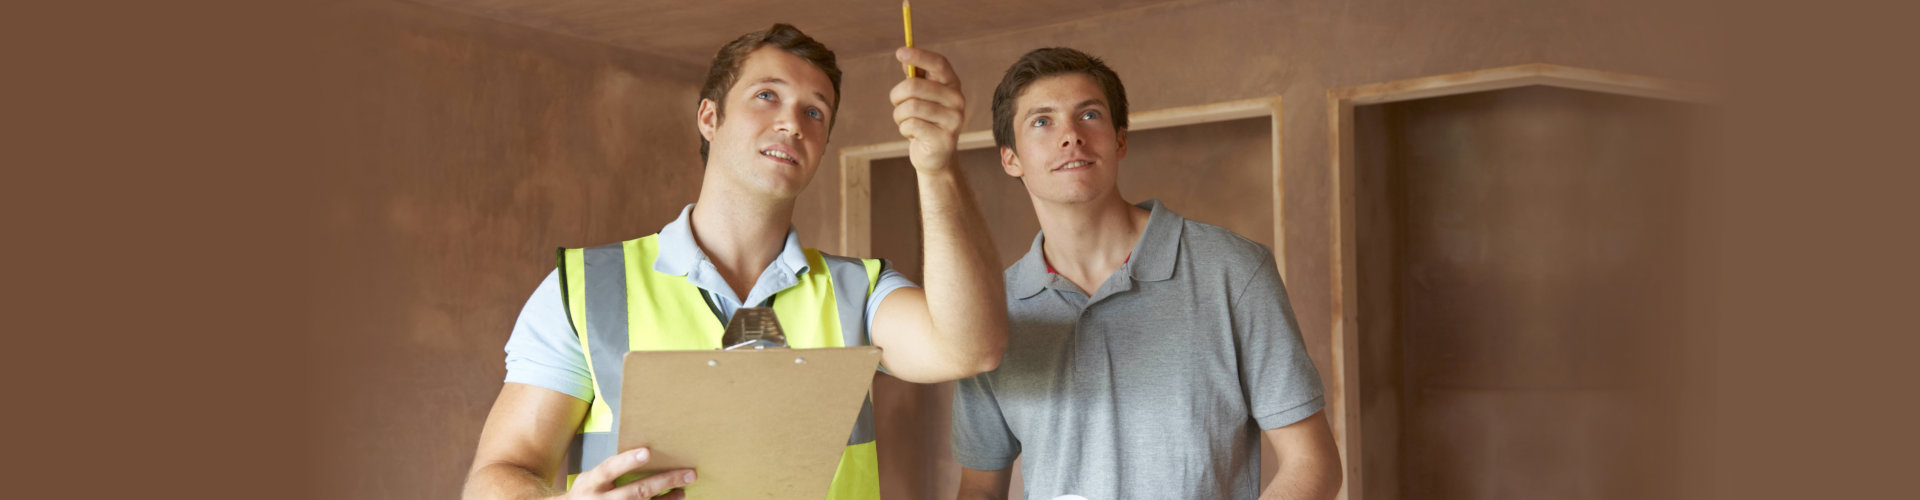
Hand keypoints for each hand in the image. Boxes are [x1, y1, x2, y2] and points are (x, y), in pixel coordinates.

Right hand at [563, 448, 694, 498]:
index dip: (627, 461)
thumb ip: (611, 470)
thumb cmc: (587, 492)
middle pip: (636, 492)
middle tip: (689, 474)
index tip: (646, 452)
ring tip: (682, 491)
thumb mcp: (590, 479)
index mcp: (592, 483)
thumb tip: (646, 453)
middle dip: (664, 482)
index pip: (610, 469)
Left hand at [890, 47, 965, 170]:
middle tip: (897, 104)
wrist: (935, 157)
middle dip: (897, 96)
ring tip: (906, 122)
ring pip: (910, 107)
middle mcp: (957, 100)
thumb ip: (915, 76)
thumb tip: (905, 56)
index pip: (938, 63)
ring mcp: (954, 120)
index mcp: (952, 84)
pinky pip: (911, 125)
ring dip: (899, 116)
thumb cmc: (925, 120)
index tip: (900, 52)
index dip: (919, 56)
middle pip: (914, 86)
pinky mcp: (944, 139)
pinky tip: (913, 134)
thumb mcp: (920, 96)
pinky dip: (904, 129)